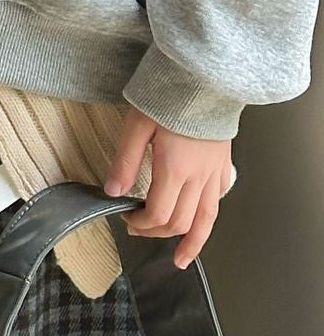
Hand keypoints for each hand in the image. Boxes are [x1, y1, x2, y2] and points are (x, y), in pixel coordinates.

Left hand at [105, 105, 231, 269]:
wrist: (203, 77)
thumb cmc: (167, 95)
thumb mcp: (136, 124)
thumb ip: (125, 161)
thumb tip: (112, 191)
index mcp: (174, 168)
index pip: (158, 213)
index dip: (141, 222)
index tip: (125, 217)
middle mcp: (198, 178)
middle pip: (180, 221)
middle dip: (157, 232)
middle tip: (138, 230)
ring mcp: (214, 174)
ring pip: (206, 220)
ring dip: (192, 242)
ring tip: (181, 258)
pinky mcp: (223, 166)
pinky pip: (217, 201)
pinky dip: (208, 218)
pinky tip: (200, 221)